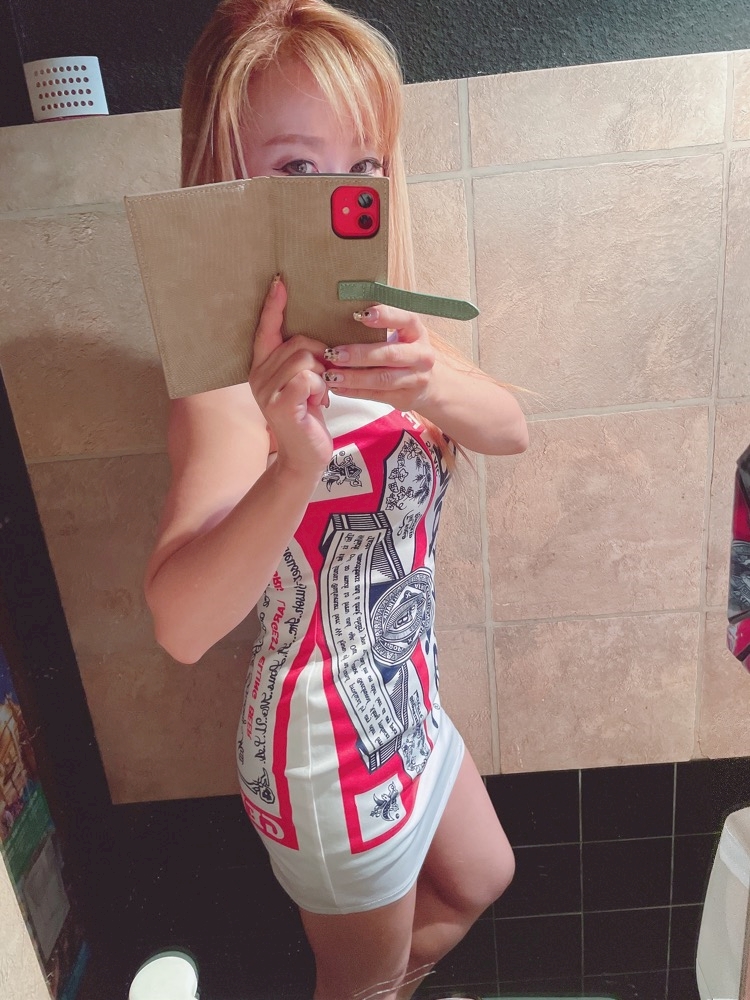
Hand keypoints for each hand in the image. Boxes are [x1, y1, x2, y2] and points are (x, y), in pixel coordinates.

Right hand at [248, 277, 331, 476]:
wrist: (304, 459)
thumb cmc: (307, 419)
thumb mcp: (303, 385)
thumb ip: (301, 360)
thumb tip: (319, 336)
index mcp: (261, 368)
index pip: (266, 329)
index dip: (273, 306)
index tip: (280, 282)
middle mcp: (258, 376)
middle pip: (298, 342)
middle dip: (321, 356)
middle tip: (323, 379)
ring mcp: (266, 391)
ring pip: (305, 358)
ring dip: (322, 374)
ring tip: (318, 394)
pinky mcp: (280, 404)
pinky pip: (309, 377)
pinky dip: (320, 388)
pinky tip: (318, 402)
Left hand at [321, 306, 435, 411]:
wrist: (431, 384)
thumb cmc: (406, 352)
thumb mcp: (402, 334)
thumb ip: (380, 327)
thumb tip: (341, 318)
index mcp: (417, 333)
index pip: (405, 320)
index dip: (384, 316)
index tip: (360, 315)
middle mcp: (421, 356)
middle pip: (390, 355)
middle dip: (359, 354)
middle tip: (334, 353)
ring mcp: (415, 379)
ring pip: (382, 379)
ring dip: (353, 377)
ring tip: (331, 376)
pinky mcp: (405, 398)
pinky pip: (376, 395)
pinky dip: (354, 392)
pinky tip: (337, 387)